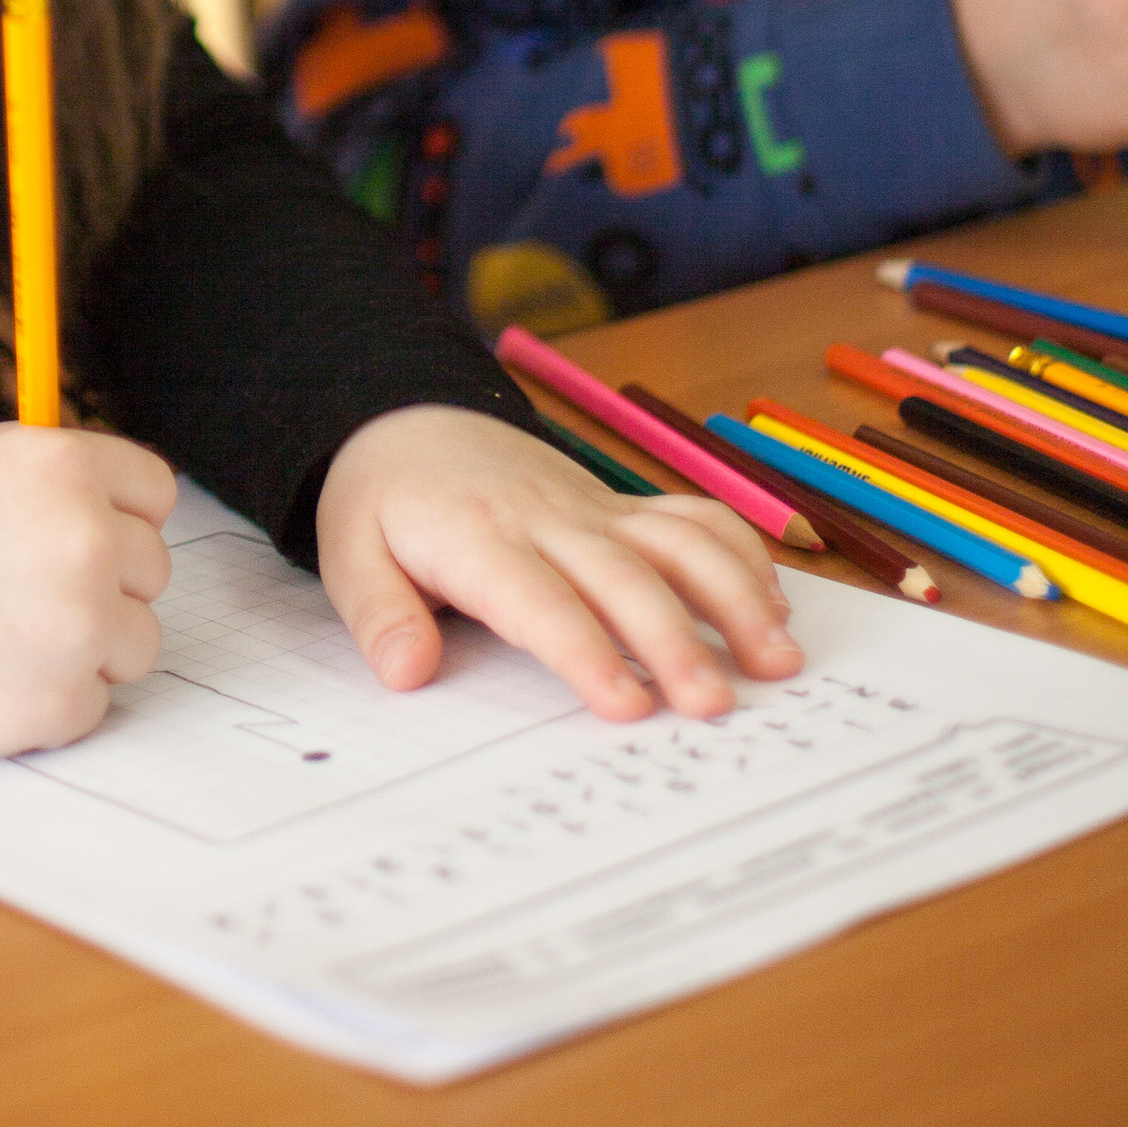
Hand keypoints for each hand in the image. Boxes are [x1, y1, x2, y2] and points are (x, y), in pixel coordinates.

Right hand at [0, 424, 174, 759]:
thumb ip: (47, 467)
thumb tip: (110, 493)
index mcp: (64, 467)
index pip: (156, 492)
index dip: (121, 516)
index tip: (90, 537)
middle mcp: (87, 540)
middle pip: (152, 570)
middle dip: (104, 583)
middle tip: (26, 595)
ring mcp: (80, 627)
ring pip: (136, 641)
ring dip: (88, 646)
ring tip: (7, 638)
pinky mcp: (61, 703)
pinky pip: (94, 703)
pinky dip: (51, 699)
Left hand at [314, 403, 801, 723]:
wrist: (410, 420)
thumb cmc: (384, 500)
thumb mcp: (348, 552)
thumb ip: (377, 612)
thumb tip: (407, 671)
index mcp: (479, 537)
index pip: (540, 601)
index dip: (586, 652)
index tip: (627, 706)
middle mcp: (550, 519)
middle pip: (625, 577)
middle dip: (674, 640)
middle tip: (714, 705)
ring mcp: (595, 507)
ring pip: (679, 539)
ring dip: (734, 595)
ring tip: (779, 660)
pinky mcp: (622, 506)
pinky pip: (693, 517)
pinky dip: (741, 554)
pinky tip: (774, 606)